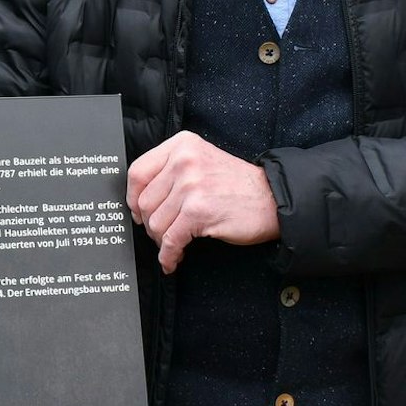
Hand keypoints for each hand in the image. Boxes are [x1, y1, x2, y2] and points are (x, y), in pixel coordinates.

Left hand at [128, 130, 279, 272]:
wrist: (273, 199)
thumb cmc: (237, 184)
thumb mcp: (201, 161)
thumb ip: (171, 171)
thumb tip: (139, 200)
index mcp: (181, 145)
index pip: (137, 172)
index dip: (133, 198)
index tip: (138, 212)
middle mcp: (184, 161)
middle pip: (144, 202)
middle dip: (150, 225)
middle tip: (162, 234)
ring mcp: (191, 185)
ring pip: (155, 223)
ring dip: (161, 242)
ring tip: (173, 246)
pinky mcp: (199, 211)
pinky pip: (170, 240)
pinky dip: (168, 256)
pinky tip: (173, 260)